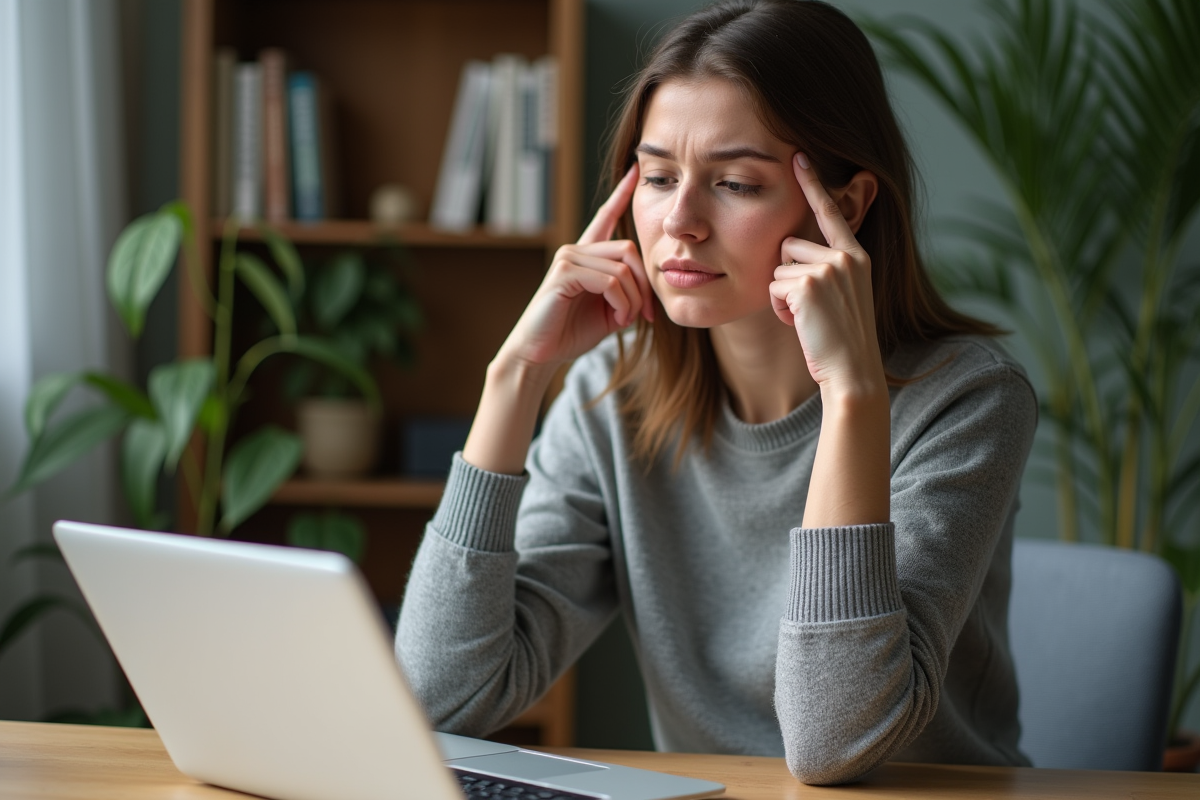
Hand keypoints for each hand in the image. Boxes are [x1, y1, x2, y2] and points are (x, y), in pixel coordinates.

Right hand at [495, 165, 652, 371]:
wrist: (542, 354)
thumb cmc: (572, 333)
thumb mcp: (610, 312)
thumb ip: (627, 294)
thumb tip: (647, 292)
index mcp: (587, 256)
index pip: (606, 217)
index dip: (621, 194)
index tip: (634, 170)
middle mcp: (576, 250)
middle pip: (629, 249)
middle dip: (644, 284)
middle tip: (646, 315)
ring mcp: (568, 258)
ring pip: (622, 268)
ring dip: (633, 299)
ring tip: (626, 321)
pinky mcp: (563, 273)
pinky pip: (610, 281)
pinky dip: (621, 302)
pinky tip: (617, 319)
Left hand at [769, 153, 884, 397]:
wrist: (852, 372)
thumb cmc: (841, 340)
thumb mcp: (842, 296)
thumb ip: (826, 269)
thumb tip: (791, 250)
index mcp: (857, 255)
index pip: (831, 212)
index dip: (813, 183)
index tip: (799, 155)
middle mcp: (846, 256)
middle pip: (788, 246)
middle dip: (787, 277)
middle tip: (810, 309)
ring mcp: (829, 268)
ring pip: (777, 268)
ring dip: (782, 296)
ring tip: (808, 318)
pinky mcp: (809, 284)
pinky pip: (773, 288)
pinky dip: (780, 310)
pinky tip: (802, 325)